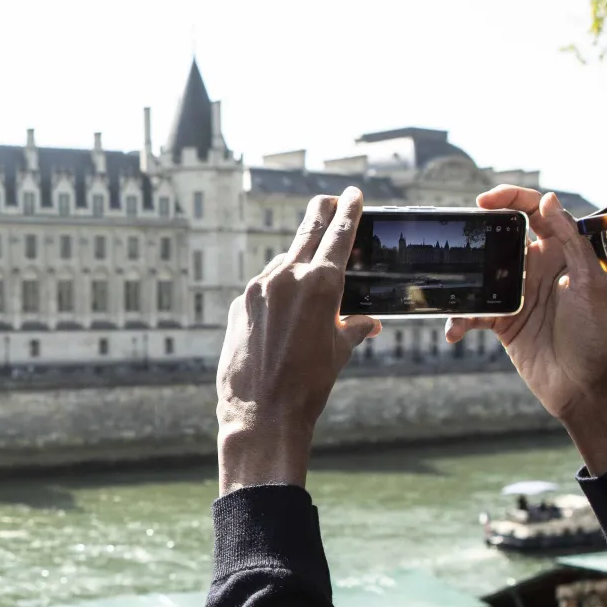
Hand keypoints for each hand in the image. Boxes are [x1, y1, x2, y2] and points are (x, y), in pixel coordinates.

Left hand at [217, 189, 382, 491]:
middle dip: (321, 212)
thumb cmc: (308, 384)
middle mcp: (286, 277)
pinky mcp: (238, 304)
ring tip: (308, 283)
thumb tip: (368, 322)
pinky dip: (276, 294)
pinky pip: (263, 290)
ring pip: (283, 263)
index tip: (353, 193)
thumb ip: (354, 326)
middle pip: (307, 231)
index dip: (349, 210)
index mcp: (320, 283)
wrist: (262, 413)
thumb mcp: (340, 351)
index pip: (339, 233)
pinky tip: (282, 317)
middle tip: (330, 199)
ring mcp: (258, 289)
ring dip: (296, 265)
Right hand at [447, 186, 606, 473]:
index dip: (511, 198)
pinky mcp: (503, 322)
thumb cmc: (595, 334)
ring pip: (481, 274)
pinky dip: (460, 319)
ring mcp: (518, 295)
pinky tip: (454, 331)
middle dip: (477, 234)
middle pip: (501, 238)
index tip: (485, 201)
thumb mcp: (587, 283)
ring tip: (452, 289)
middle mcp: (537, 269)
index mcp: (561, 253)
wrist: (583, 386)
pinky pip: (474, 312)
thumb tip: (549, 199)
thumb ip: (569, 240)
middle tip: (459, 238)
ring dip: (464, 281)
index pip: (535, 212)